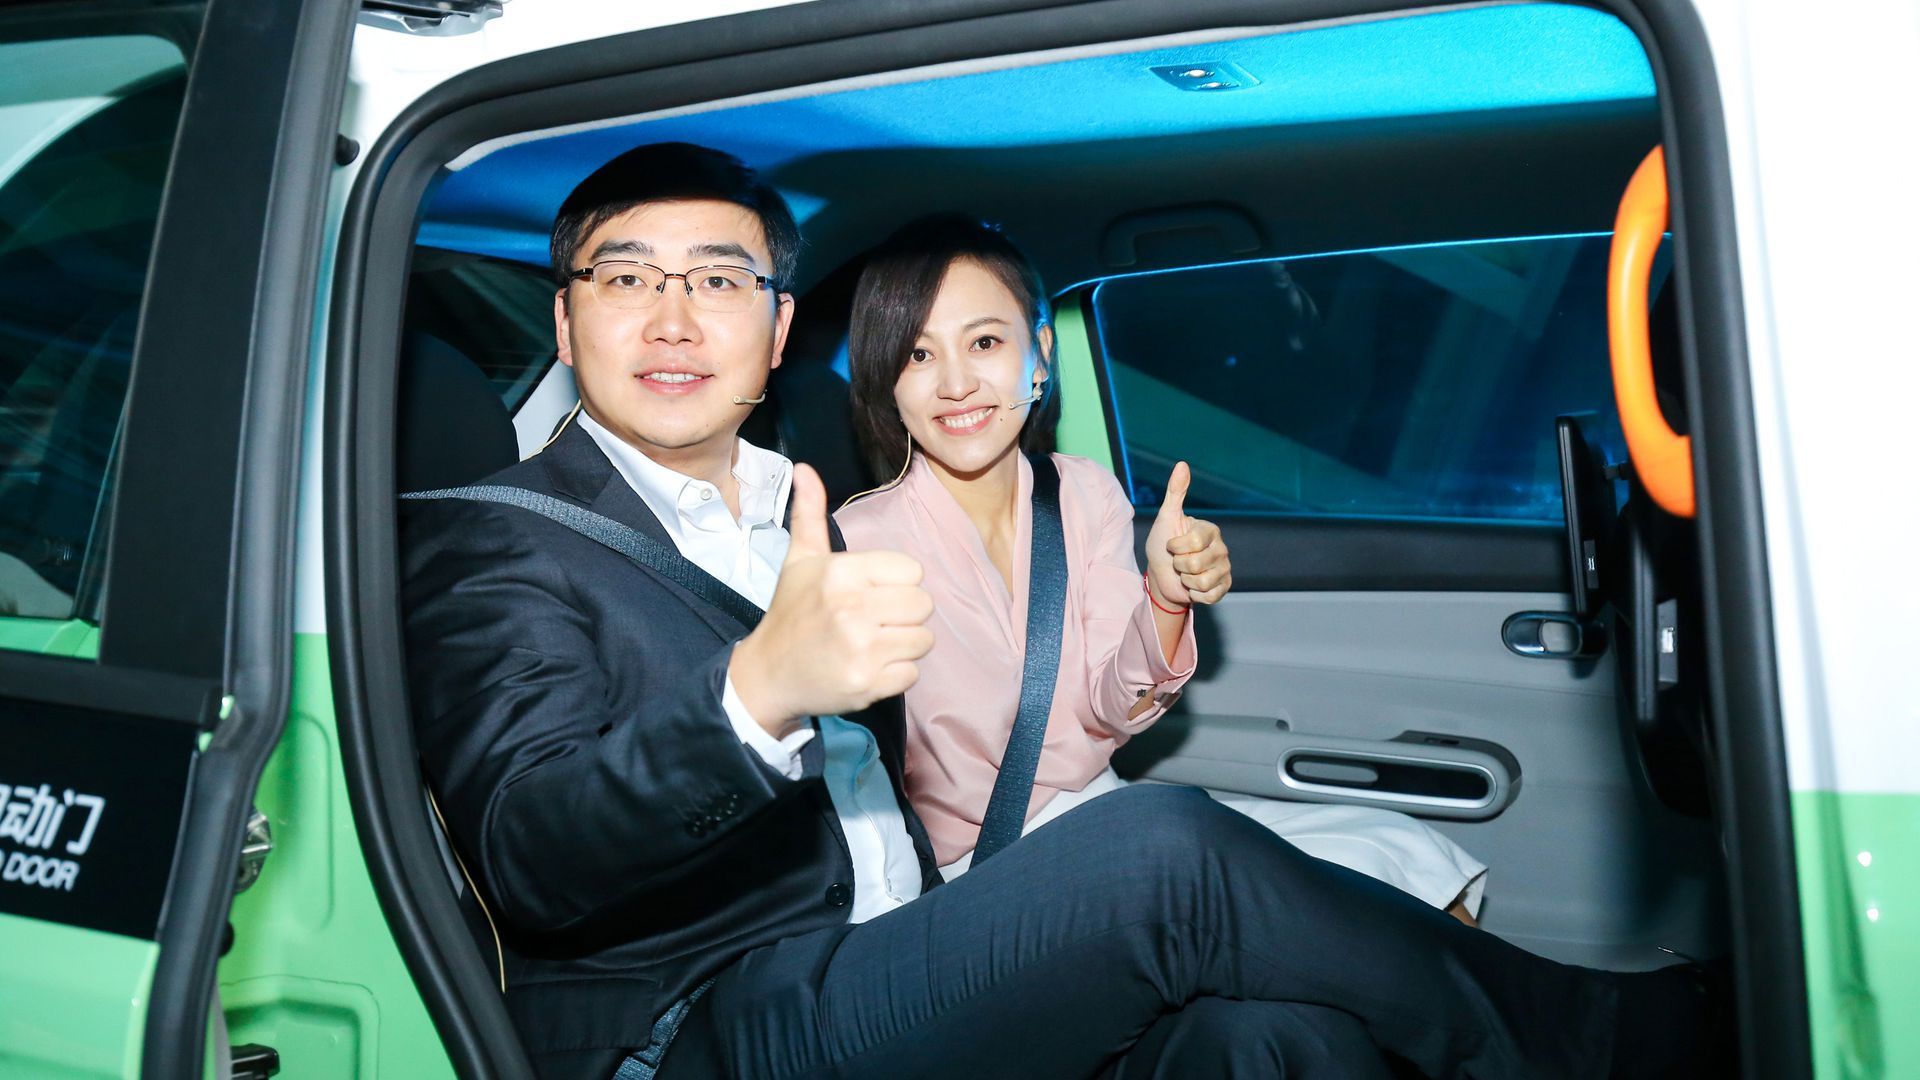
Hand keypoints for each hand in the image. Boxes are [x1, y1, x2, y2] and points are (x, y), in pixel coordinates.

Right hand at [729, 464, 934, 735]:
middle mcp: (852, 609)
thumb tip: (804, 468)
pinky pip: (912, 673)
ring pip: (923, 639)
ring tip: (872, 645)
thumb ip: (810, 514)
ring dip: (903, 645)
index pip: (913, 572)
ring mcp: (861, 649)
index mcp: (841, 573)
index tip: (871, 595)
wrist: (768, 674)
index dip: (896, 584)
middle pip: (923, 605)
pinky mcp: (867, 684)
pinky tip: (869, 668)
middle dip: (904, 615)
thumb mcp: (799, 560)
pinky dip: (895, 675)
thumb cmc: (791, 612)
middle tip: (874, 623)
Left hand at [1143, 462, 1231, 607]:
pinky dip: (1194, 594)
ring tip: (1185, 573)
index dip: (1175, 547)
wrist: (1160, 576)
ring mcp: (1224, 569)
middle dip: (1179, 565)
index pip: (1193, 542)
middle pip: (1196, 563)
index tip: (1172, 545)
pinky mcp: (1223, 588)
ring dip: (1186, 580)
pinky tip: (1193, 586)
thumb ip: (1175, 492)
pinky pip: (1209, 595)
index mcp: (1210, 530)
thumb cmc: (1162, 545)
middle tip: (1178, 561)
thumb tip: (1182, 464)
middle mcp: (1221, 548)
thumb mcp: (1166, 518)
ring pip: (1202, 581)